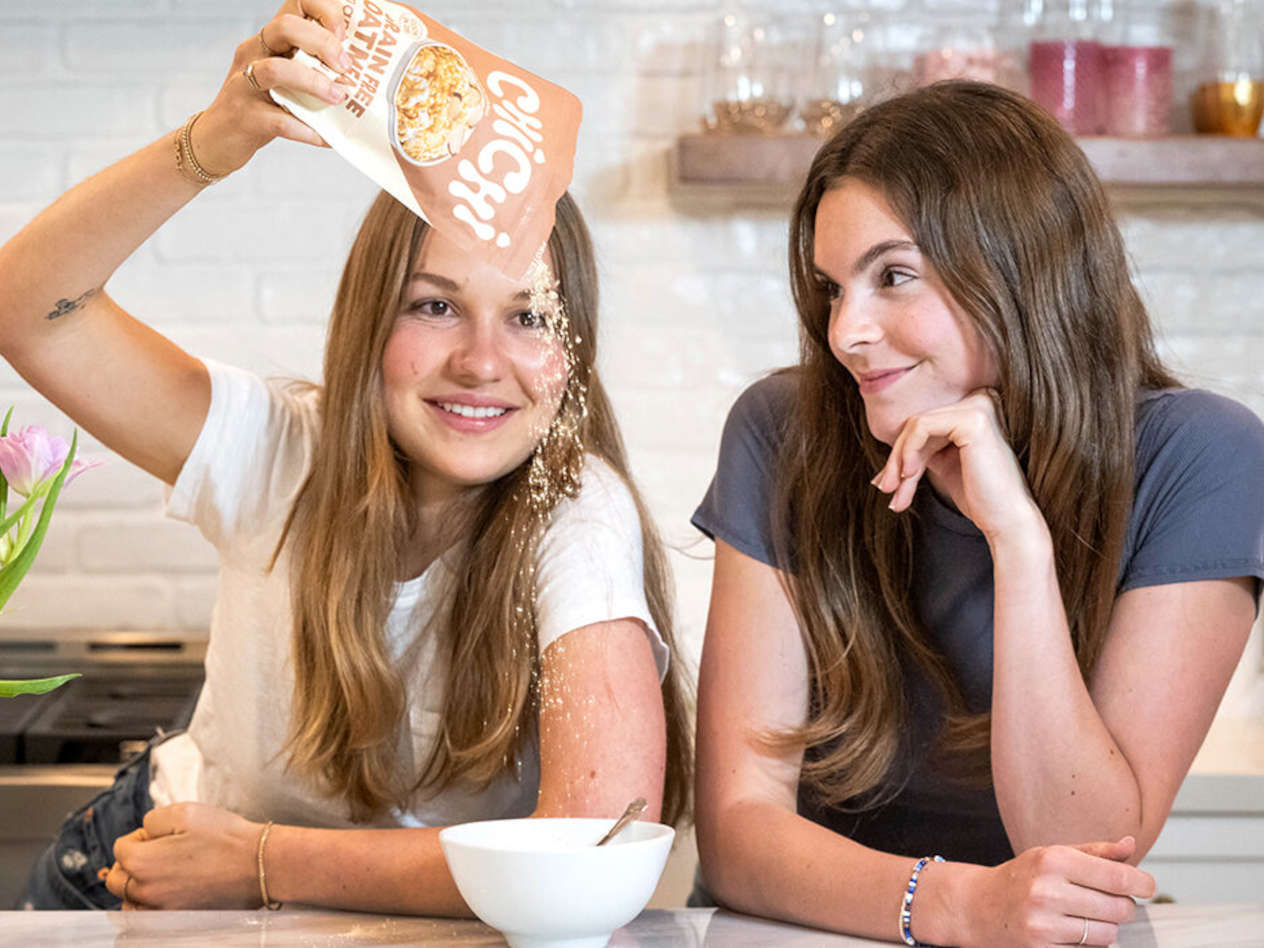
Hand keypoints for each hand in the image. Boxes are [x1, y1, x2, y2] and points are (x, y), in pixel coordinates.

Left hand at [105, 802, 262, 908]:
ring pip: (129, 901)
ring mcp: (160, 911)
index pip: (120, 848)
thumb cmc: (225, 837)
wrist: (259, 865)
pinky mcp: (176, 921)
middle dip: (132, 862)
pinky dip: (151, 905)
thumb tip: (144, 833)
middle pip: (117, 879)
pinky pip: (147, 916)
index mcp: (142, 863)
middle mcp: (145, 892)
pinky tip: (171, 891)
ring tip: (165, 873)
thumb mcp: (185, 811)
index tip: (163, 834)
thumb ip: (151, 819)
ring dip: (138, 886)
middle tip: (162, 851)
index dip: (141, 836)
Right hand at [191, 0, 353, 175]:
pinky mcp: (246, 117)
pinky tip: (326, 138)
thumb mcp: (287, 79)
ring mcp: (244, 84)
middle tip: (346, 65)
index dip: (324, 10)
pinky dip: (307, 130)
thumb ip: (315, 69)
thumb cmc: (263, 106)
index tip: (345, 33)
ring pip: (276, 70)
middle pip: (284, 27)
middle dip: (322, 42)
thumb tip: (365, 75)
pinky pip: (279, 120)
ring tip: (338, 98)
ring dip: (314, 83)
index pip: (296, 3)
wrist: (219, 139)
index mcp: (269, 40)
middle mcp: (253, 53)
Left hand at [871, 389, 1040, 542]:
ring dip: (898, 461)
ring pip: (915, 425)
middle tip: (885, 489)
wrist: (1006, 520)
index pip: (924, 424)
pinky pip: (921, 427)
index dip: (902, 454)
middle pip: (918, 423)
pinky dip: (907, 452)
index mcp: (975, 408)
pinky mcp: (972, 419)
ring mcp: (979, 406)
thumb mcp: (942, 466)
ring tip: (894, 491)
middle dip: (896, 459)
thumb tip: (882, 471)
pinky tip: (908, 475)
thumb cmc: (979, 497)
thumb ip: (919, 453)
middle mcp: (980, 399)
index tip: (888, 484)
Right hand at [957, 837, 1154, 947]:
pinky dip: (1088, 945)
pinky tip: (1071, 932)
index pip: (1118, 876)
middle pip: (1119, 908)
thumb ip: (1095, 851)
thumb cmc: (1021, 878)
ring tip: (1087, 917)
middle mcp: (1047, 891)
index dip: (1142, 883)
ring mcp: (1043, 924)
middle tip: (1110, 901)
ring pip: (1107, 934)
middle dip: (1122, 906)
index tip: (1147, 886)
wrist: (977, 907)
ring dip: (1106, 928)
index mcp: (1052, 860)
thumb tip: (1131, 845)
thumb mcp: (1052, 854)